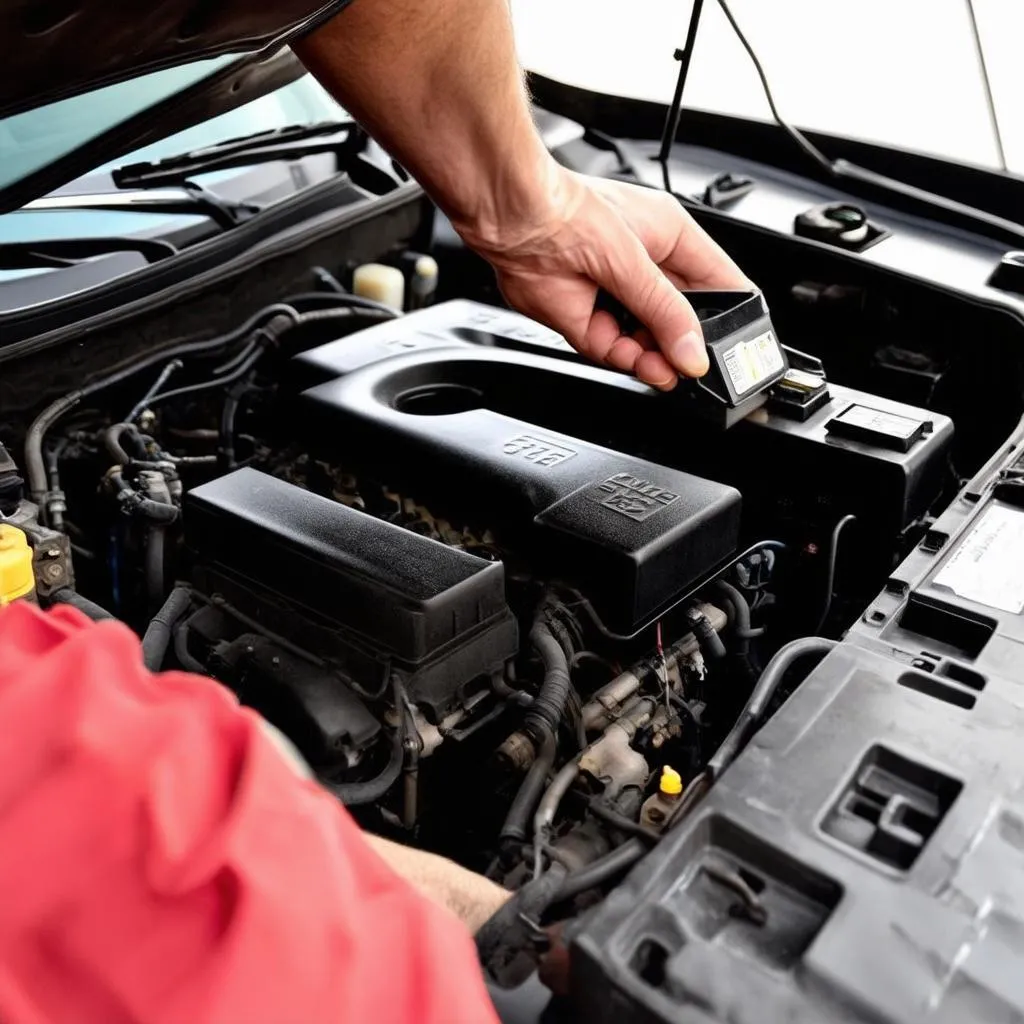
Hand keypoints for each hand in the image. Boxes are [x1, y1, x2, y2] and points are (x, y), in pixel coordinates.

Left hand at [461, 168, 752, 389]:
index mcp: (670, 240)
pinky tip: (639, 363)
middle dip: (687, 345)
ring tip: (665, 368)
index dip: (730, 314)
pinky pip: (617, 352)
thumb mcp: (636, 263)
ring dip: (657, 359)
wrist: (518, 224)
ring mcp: (617, 299)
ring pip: (649, 343)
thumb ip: (667, 313)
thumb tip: (694, 352)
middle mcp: (645, 271)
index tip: (738, 344)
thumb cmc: (573, 214)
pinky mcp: (589, 322)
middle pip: (681, 321)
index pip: (717, 284)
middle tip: (697, 365)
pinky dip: (627, 361)